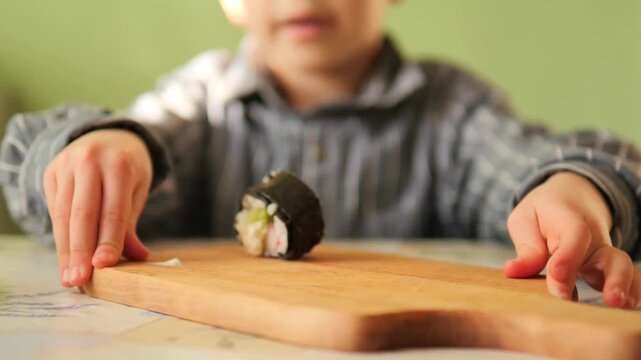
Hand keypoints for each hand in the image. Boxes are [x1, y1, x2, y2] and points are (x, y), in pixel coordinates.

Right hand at [43, 129, 152, 287]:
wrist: (109, 135)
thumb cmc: (129, 169)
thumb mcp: (137, 190)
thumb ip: (130, 224)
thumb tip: (138, 258)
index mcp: (118, 165)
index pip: (112, 211)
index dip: (107, 240)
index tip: (103, 266)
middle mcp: (89, 162)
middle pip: (82, 214)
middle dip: (79, 251)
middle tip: (79, 280)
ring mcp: (66, 165)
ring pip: (63, 215)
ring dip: (65, 250)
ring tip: (70, 277)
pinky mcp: (51, 172)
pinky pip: (54, 209)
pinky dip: (60, 236)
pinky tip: (64, 258)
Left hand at [504, 172, 639, 308]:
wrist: (570, 198)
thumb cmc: (542, 212)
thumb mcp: (525, 219)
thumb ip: (526, 246)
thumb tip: (513, 272)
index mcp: (569, 218)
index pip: (576, 235)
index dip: (567, 256)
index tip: (555, 275)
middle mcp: (594, 238)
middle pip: (611, 255)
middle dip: (607, 278)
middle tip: (584, 298)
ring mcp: (604, 255)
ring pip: (622, 269)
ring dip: (621, 288)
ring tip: (615, 305)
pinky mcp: (607, 269)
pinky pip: (626, 280)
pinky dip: (628, 293)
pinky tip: (622, 311)